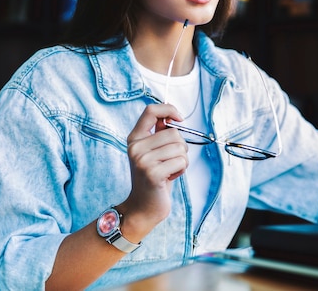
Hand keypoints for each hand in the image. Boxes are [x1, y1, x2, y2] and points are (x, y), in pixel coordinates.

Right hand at [120, 104, 188, 232]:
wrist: (143, 207)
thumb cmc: (154, 178)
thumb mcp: (153, 152)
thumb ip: (159, 133)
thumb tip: (172, 115)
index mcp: (134, 138)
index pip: (151, 110)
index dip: (169, 109)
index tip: (179, 119)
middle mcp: (135, 147)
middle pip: (174, 132)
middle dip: (180, 147)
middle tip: (170, 161)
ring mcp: (142, 160)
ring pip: (180, 148)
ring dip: (182, 160)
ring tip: (169, 170)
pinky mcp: (152, 173)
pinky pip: (181, 161)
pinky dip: (181, 170)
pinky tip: (170, 177)